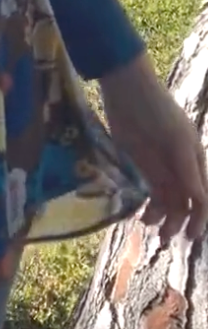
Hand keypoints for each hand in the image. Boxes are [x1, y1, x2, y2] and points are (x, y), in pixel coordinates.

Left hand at [100, 54, 207, 246]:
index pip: (203, 197)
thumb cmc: (158, 111)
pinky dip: (150, 208)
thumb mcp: (176, 140)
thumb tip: (201, 200)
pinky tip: (142, 216)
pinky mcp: (143, 167)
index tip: (193, 235)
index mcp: (196, 161)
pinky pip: (151, 194)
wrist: (128, 91)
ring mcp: (162, 168)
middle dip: (180, 223)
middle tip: (166, 238)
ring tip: (149, 225)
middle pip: (186, 204)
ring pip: (168, 202)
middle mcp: (182, 169)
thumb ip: (187, 171)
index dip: (200, 218)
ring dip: (163, 218)